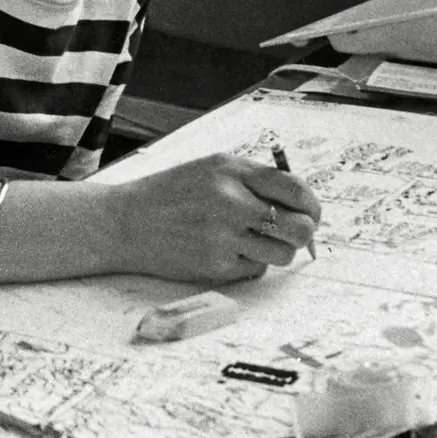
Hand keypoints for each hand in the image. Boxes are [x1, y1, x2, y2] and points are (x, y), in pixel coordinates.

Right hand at [109, 153, 320, 282]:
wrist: (125, 222)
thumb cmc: (172, 193)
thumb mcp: (212, 168)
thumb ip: (255, 179)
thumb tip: (301, 204)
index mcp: (233, 171)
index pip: (296, 190)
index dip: (311, 206)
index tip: (310, 214)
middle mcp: (231, 202)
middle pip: (299, 227)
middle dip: (303, 233)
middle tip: (292, 233)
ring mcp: (223, 237)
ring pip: (283, 254)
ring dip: (279, 251)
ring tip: (258, 242)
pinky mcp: (215, 266)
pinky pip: (256, 269)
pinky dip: (251, 263)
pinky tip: (229, 251)